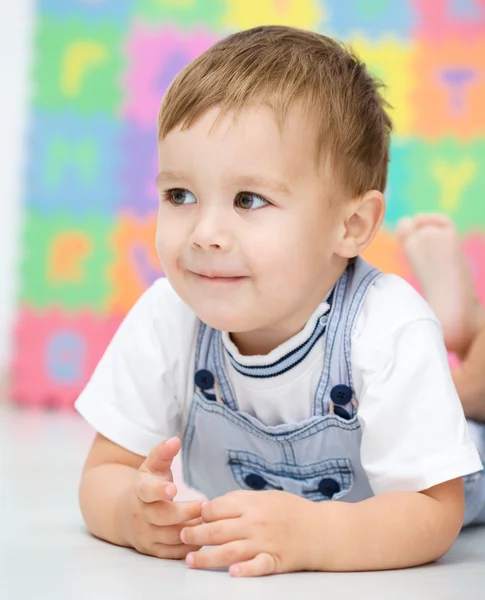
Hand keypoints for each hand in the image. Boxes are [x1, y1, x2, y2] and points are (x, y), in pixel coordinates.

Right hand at [121, 437, 202, 558]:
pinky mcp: (152, 549)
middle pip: (163, 517)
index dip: (159, 491)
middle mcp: (141, 514)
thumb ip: (162, 453)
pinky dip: (187, 547)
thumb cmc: (146, 485)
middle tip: (204, 505)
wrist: (124, 514)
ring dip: (190, 530)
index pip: (147, 492)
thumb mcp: (151, 467)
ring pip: (169, 536)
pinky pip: (171, 553)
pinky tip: (202, 538)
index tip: (174, 488)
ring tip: (207, 520)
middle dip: (185, 512)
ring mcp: (146, 534)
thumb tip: (175, 439)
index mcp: (139, 491)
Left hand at [180, 490, 322, 575]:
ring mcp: (266, 543)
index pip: (218, 507)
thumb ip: (241, 500)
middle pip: (218, 530)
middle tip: (180, 538)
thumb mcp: (266, 497)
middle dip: (195, 534)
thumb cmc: (292, 510)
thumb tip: (213, 505)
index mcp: (252, 504)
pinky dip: (245, 570)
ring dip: (207, 557)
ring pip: (230, 551)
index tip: (191, 518)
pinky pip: (258, 566)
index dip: (201, 513)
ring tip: (191, 560)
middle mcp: (256, 523)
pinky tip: (231, 573)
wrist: (322, 529)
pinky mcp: (276, 560)